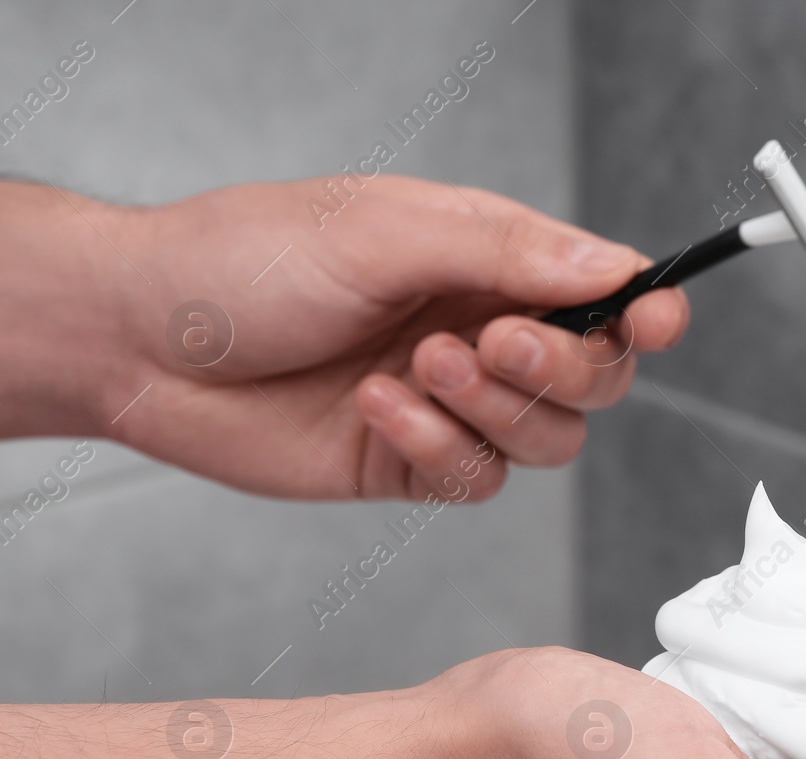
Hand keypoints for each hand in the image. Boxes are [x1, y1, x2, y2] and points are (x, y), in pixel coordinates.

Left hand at [83, 176, 687, 499]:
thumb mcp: (385, 230)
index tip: (657, 318)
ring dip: (495, 408)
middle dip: (561, 366)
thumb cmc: (248, 260)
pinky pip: (476, 478)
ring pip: (548, 439)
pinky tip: (374, 408)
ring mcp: (454, 403)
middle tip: (493, 339)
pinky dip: (436, 444)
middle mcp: (484, 331)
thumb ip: (509, 251)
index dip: (645, 308)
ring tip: (419, 366)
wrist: (145, 341)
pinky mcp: (414, 461)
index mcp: (489, 260)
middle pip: (596, 376)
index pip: (603, 291)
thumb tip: (612, 265)